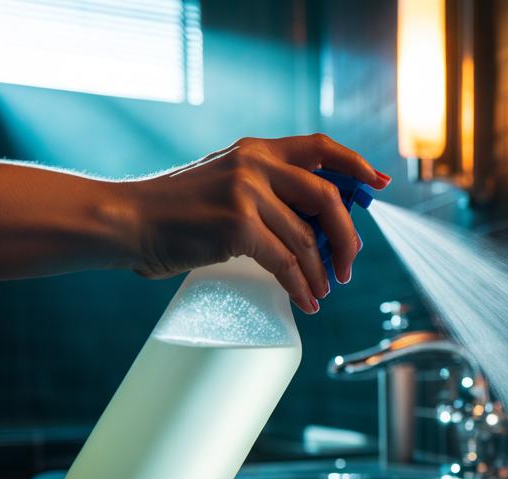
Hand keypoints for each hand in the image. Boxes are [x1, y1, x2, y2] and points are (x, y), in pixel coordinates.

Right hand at [120, 134, 390, 312]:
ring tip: (323, 292)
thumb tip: (316, 226)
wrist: (127, 221)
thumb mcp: (225, 182)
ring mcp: (247, 192)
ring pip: (307, 239)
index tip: (381, 182)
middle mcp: (256, 164)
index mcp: (257, 150)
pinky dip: (301, 286)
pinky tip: (306, 301)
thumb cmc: (175, 212)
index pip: (320, 147)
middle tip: (350, 266)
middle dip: (347, 236)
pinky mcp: (237, 225)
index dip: (356, 164)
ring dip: (321, 272)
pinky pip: (286, 263)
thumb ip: (267, 191)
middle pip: (328, 198)